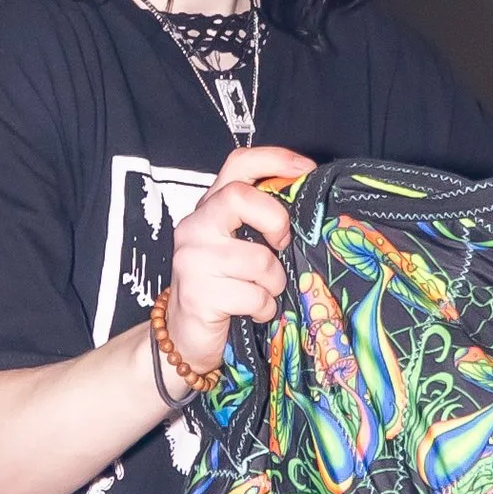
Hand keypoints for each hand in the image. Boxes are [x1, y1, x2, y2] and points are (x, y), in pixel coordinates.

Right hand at [163, 147, 314, 379]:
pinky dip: (263, 308)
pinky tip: (252, 311)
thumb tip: (307, 204)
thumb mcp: (239, 245)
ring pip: (259, 260)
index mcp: (209, 208)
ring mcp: (192, 259)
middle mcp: (195, 226)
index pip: (238, 164)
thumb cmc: (223, 286)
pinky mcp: (197, 293)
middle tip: (281, 245)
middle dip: (276, 222)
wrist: (185, 334)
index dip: (275, 159)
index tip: (306, 169)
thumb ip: (259, 222)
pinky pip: (254, 297)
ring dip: (273, 283)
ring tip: (263, 292)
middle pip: (242, 198)